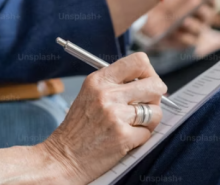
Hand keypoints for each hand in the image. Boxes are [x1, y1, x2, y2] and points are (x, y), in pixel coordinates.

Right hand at [41, 53, 165, 182]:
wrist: (63, 157)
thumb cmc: (78, 128)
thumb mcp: (90, 95)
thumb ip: (116, 84)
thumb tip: (149, 81)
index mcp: (99, 80)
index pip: (139, 61)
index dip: (149, 72)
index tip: (147, 82)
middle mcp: (107, 94)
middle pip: (155, 85)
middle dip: (156, 97)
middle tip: (147, 105)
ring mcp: (115, 116)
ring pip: (156, 111)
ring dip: (150, 120)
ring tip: (133, 125)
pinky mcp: (122, 137)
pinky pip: (148, 133)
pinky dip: (140, 138)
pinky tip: (126, 139)